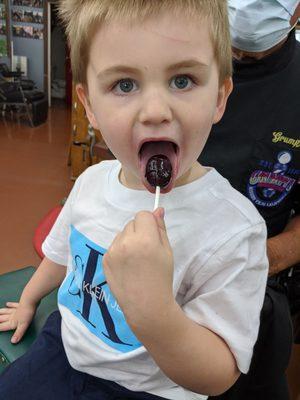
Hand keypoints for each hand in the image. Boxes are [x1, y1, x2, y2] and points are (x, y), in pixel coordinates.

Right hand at [0, 301, 36, 342]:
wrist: (30, 301)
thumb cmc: (27, 314)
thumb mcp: (23, 326)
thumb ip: (18, 334)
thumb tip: (13, 341)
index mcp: (12, 322)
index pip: (2, 326)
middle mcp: (12, 316)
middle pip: (2, 318)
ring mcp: (15, 310)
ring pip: (6, 312)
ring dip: (1, 312)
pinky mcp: (20, 305)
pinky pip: (13, 305)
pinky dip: (10, 305)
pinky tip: (7, 304)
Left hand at [103, 208, 173, 326]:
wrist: (146, 305)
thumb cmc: (161, 278)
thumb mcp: (167, 251)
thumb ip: (160, 228)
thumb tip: (158, 210)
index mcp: (145, 239)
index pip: (143, 215)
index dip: (149, 223)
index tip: (153, 235)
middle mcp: (126, 242)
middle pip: (131, 223)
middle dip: (139, 231)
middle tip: (146, 250)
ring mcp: (112, 251)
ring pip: (121, 234)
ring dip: (128, 240)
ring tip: (136, 260)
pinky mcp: (104, 260)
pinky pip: (114, 246)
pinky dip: (120, 251)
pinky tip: (127, 266)